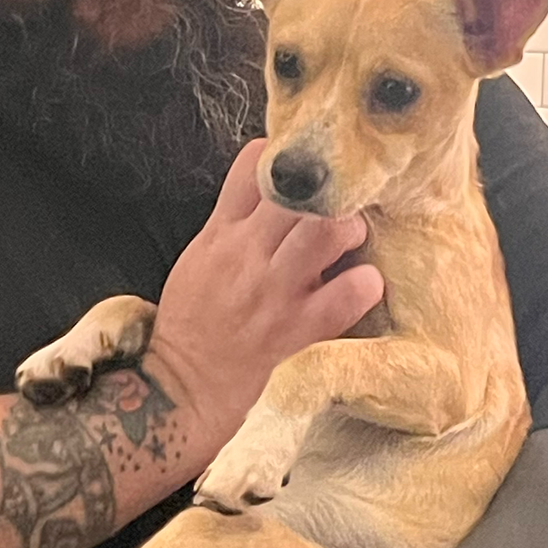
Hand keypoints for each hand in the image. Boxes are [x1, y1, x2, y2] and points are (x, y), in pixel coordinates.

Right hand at [144, 143, 381, 469]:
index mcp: (221, 233)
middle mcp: (247, 254)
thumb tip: (272, 193)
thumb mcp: (200, 258)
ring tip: (353, 241)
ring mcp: (273, 291)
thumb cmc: (194, 322)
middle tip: (342, 208)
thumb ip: (233, 223)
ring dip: (350, 228)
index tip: (303, 178)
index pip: (255, 165)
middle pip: (297, 191)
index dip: (287, 161)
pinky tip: (366, 286)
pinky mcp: (296, 329)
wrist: (182, 386)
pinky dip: (365, 285)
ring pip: (326, 231)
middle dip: (329, 192)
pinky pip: (345, 296)